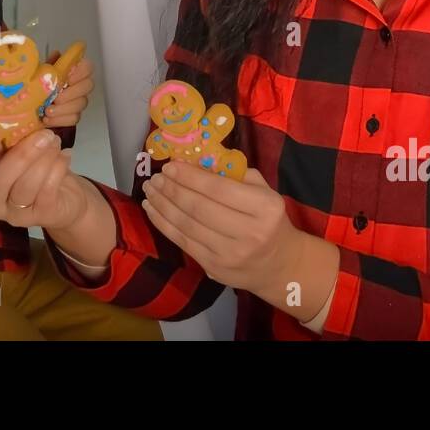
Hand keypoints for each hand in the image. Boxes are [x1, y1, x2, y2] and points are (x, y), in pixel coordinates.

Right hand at [0, 128, 89, 230]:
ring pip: (26, 187)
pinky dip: (58, 168)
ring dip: (43, 158)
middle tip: (43, 134)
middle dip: (21, 155)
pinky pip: (47, 191)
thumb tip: (10, 108)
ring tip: (54, 140)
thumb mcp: (14, 151)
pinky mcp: (41, 216)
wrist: (63, 197)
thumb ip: (6, 139)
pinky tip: (65, 154)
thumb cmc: (31, 167)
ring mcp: (14, 215)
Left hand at [43, 49, 93, 129]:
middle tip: (56, 98)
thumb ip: (50, 64)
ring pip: (81, 104)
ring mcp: (78, 101)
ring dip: (64, 109)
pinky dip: (60, 120)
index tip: (68, 78)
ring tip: (47, 110)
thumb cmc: (38, 85)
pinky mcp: (73, 116)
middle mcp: (79, 85)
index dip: (82, 71)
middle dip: (71, 93)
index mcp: (72, 71)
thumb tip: (56, 54)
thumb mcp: (39, 72)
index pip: (87, 67)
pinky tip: (47, 119)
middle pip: (88, 86)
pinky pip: (73, 119)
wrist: (29, 106)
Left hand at [141, 161, 307, 294]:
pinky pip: (182, 242)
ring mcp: (230, 255)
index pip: (219, 189)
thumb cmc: (267, 219)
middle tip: (156, 177)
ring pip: (186, 225)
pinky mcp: (214, 268)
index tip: (170, 165)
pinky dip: (162, 223)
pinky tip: (152, 209)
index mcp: (264, 208)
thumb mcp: (262, 190)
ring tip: (150, 190)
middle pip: (199, 208)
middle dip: (172, 190)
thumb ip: (233, 174)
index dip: (190, 176)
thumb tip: (195, 160)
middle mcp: (249, 233)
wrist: (279, 265)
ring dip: (163, 205)